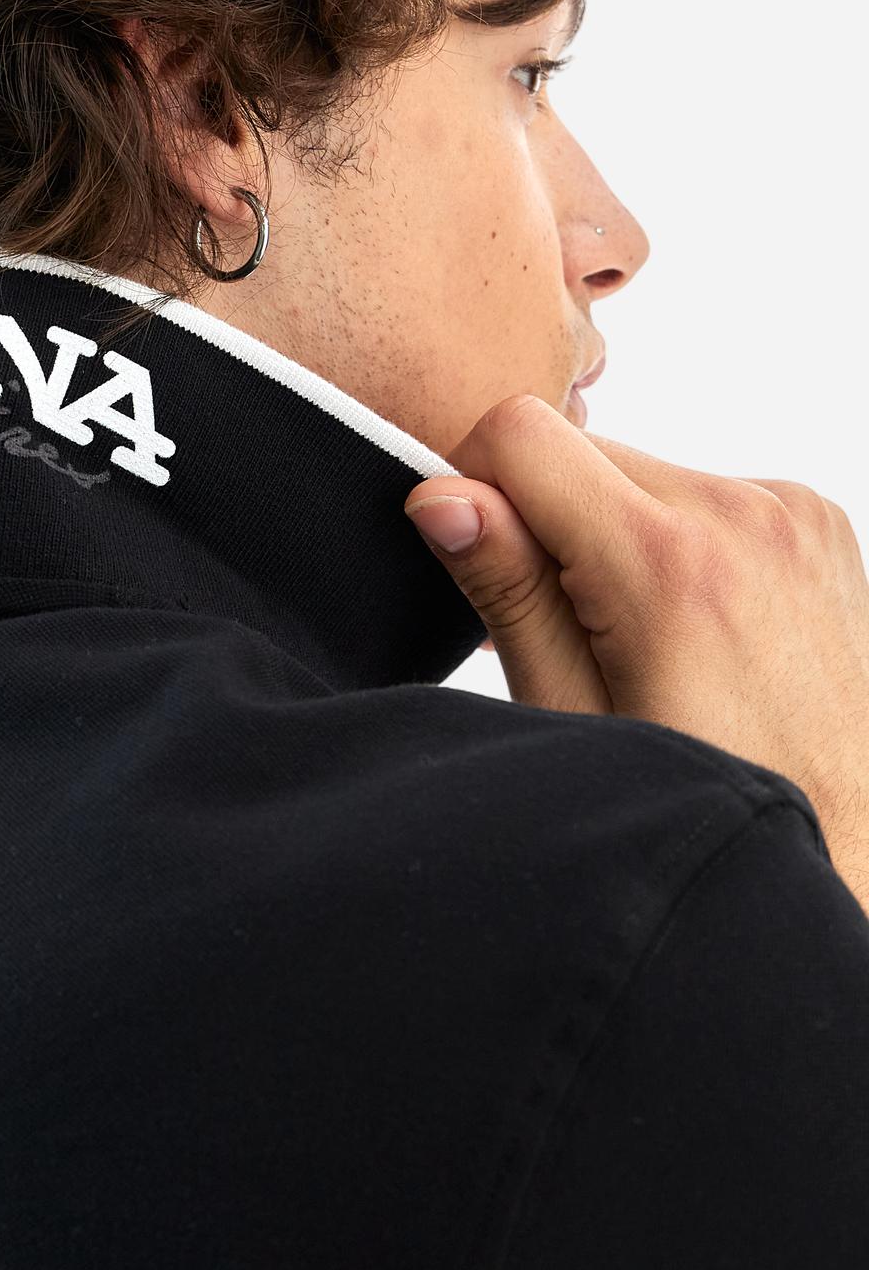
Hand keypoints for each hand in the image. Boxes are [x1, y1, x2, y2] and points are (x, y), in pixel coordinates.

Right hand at [403, 395, 868, 909]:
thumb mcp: (574, 714)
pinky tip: (691, 624)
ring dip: (614, 532)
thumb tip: (441, 495)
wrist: (846, 835)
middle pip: (581, 452)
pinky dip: (676, 540)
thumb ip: (510, 593)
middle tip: (568, 628)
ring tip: (640, 637)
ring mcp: (790, 511)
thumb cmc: (700, 794)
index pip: (520, 433)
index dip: (475, 489)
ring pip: (639, 472)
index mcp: (668, 562)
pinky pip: (701, 492)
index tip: (486, 566)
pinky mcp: (815, 518)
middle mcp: (741, 513)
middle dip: (550, 522)